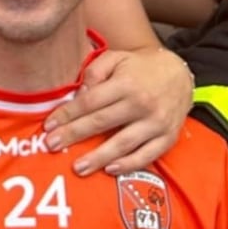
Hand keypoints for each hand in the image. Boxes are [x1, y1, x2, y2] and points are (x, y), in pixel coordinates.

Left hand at [43, 47, 193, 174]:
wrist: (179, 74)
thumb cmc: (140, 68)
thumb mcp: (117, 58)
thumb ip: (95, 71)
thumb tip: (80, 95)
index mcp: (126, 83)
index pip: (90, 101)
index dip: (68, 114)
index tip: (48, 126)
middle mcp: (141, 103)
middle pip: (101, 122)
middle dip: (74, 135)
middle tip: (52, 146)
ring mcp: (156, 122)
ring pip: (123, 143)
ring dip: (98, 157)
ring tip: (78, 168)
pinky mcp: (168, 137)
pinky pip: (147, 155)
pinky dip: (129, 164)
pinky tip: (110, 170)